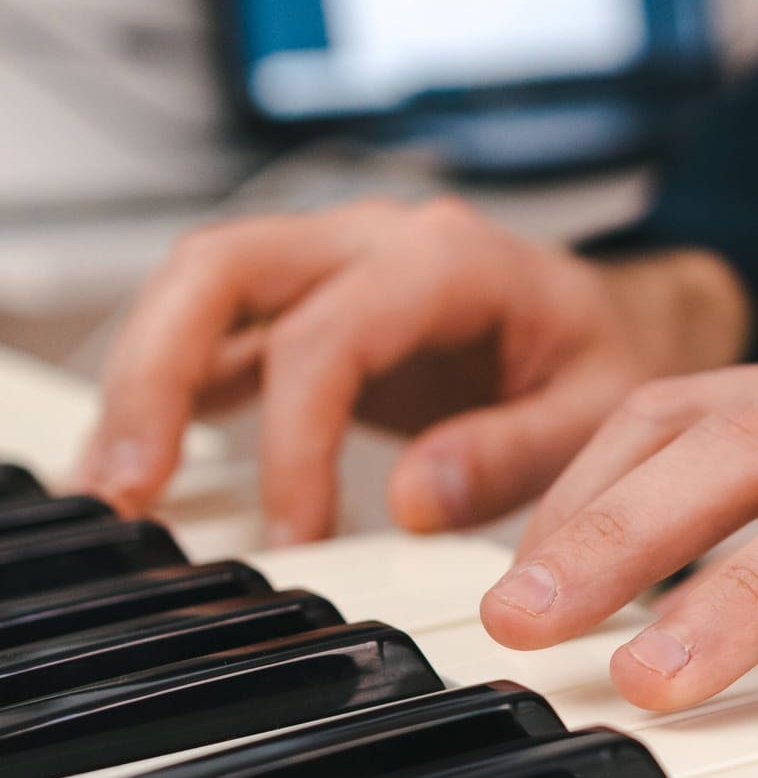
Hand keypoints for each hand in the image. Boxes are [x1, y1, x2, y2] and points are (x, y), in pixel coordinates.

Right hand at [80, 197, 749, 542]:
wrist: (621, 321)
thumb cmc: (612, 357)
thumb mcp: (602, 411)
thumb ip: (513, 453)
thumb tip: (410, 502)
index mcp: (450, 258)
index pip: (330, 333)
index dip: (295, 438)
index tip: (295, 536)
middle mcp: (374, 241)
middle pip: (221, 269)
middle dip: (156, 373)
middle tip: (130, 488)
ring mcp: (334, 266)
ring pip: (198, 289)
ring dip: (142, 381)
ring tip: (116, 490)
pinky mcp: (312, 309)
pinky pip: (217, 331)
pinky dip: (170, 392)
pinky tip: (145, 468)